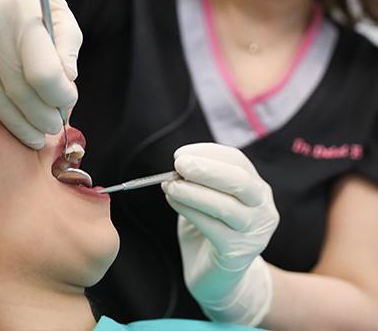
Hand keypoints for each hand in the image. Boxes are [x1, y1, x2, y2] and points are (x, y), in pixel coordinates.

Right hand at [0, 0, 81, 158]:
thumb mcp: (51, 1)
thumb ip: (66, 39)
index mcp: (25, 8)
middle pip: (21, 90)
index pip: (46, 72)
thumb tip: (69, 80)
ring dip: (17, 126)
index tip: (67, 103)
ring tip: (35, 138)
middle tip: (53, 128)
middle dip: (43, 117)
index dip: (61, 97)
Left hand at [162, 142, 278, 324]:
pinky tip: (172, 201)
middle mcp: (263, 209)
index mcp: (257, 189)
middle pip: (240, 181)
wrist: (219, 279)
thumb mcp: (207, 199)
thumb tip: (179, 165)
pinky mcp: (237, 254)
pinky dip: (189, 210)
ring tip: (169, 185)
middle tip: (178, 164)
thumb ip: (199, 182)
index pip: (237, 161)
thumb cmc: (210, 231)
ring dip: (193, 191)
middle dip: (207, 169)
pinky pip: (212, 227)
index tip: (181, 153)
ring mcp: (254, 233)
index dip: (208, 153)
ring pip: (226, 206)